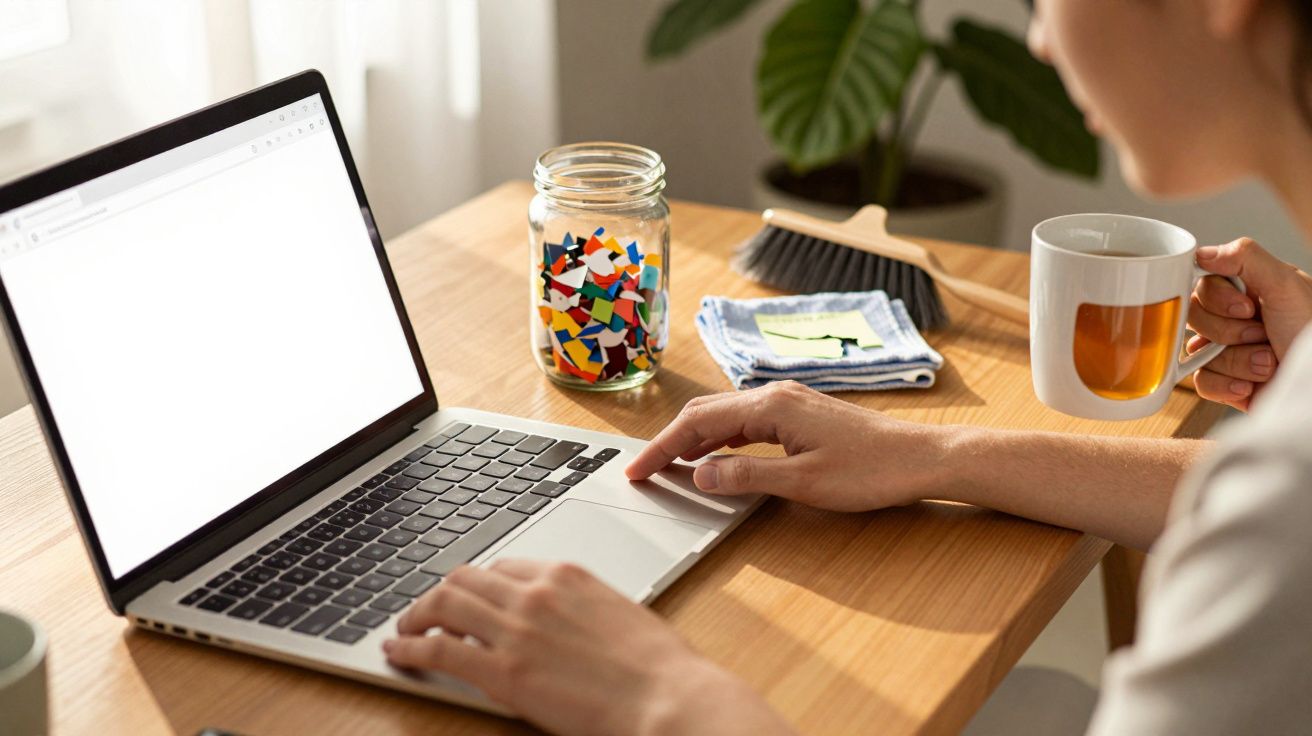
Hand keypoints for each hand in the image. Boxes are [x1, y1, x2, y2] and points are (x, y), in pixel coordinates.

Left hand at [385, 560, 791, 735]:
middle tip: (428, 610)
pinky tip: (399, 651)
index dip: (480, 584)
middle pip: (466, 578)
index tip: (470, 598)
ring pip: (444, 603)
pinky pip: (439, 649)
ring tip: (405, 628)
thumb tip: (562, 628)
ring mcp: (516, 629)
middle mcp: (535, 593)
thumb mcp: (619, 617)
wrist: (667, 697)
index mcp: (567, 576)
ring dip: (417, 614)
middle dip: (441, 593)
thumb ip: (580, 612)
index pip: (504, 568)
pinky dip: (410, 646)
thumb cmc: (659, 668)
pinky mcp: (503, 671)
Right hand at [625, 381, 950, 509]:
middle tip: (645, 469)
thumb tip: (699, 475)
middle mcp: (775, 395)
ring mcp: (789, 402)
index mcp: (770, 406)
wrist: (921, 458)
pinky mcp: (800, 414)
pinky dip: (720, 437)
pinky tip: (716, 456)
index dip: (663, 448)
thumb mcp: (804, 482)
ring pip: (725, 413)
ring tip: (671, 465)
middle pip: (705, 410)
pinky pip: (746, 420)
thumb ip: (747, 477)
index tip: (638, 470)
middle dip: (671, 439)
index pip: (698, 422)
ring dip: (694, 437)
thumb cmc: (871, 470)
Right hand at [1189, 238, 1311, 410]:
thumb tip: (1201, 253)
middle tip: (1262, 335)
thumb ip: (1245, 257)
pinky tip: (1251, 384)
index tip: (1247, 308)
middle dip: (1229, 332)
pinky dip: (1226, 385)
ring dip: (1237, 361)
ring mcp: (1226, 351)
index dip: (1218, 299)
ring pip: (1197, 352)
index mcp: (1248, 290)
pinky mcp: (1223, 382)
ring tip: (1268, 363)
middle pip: (1194, 318)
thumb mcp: (1286, 285)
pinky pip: (1200, 382)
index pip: (1202, 284)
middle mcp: (1234, 319)